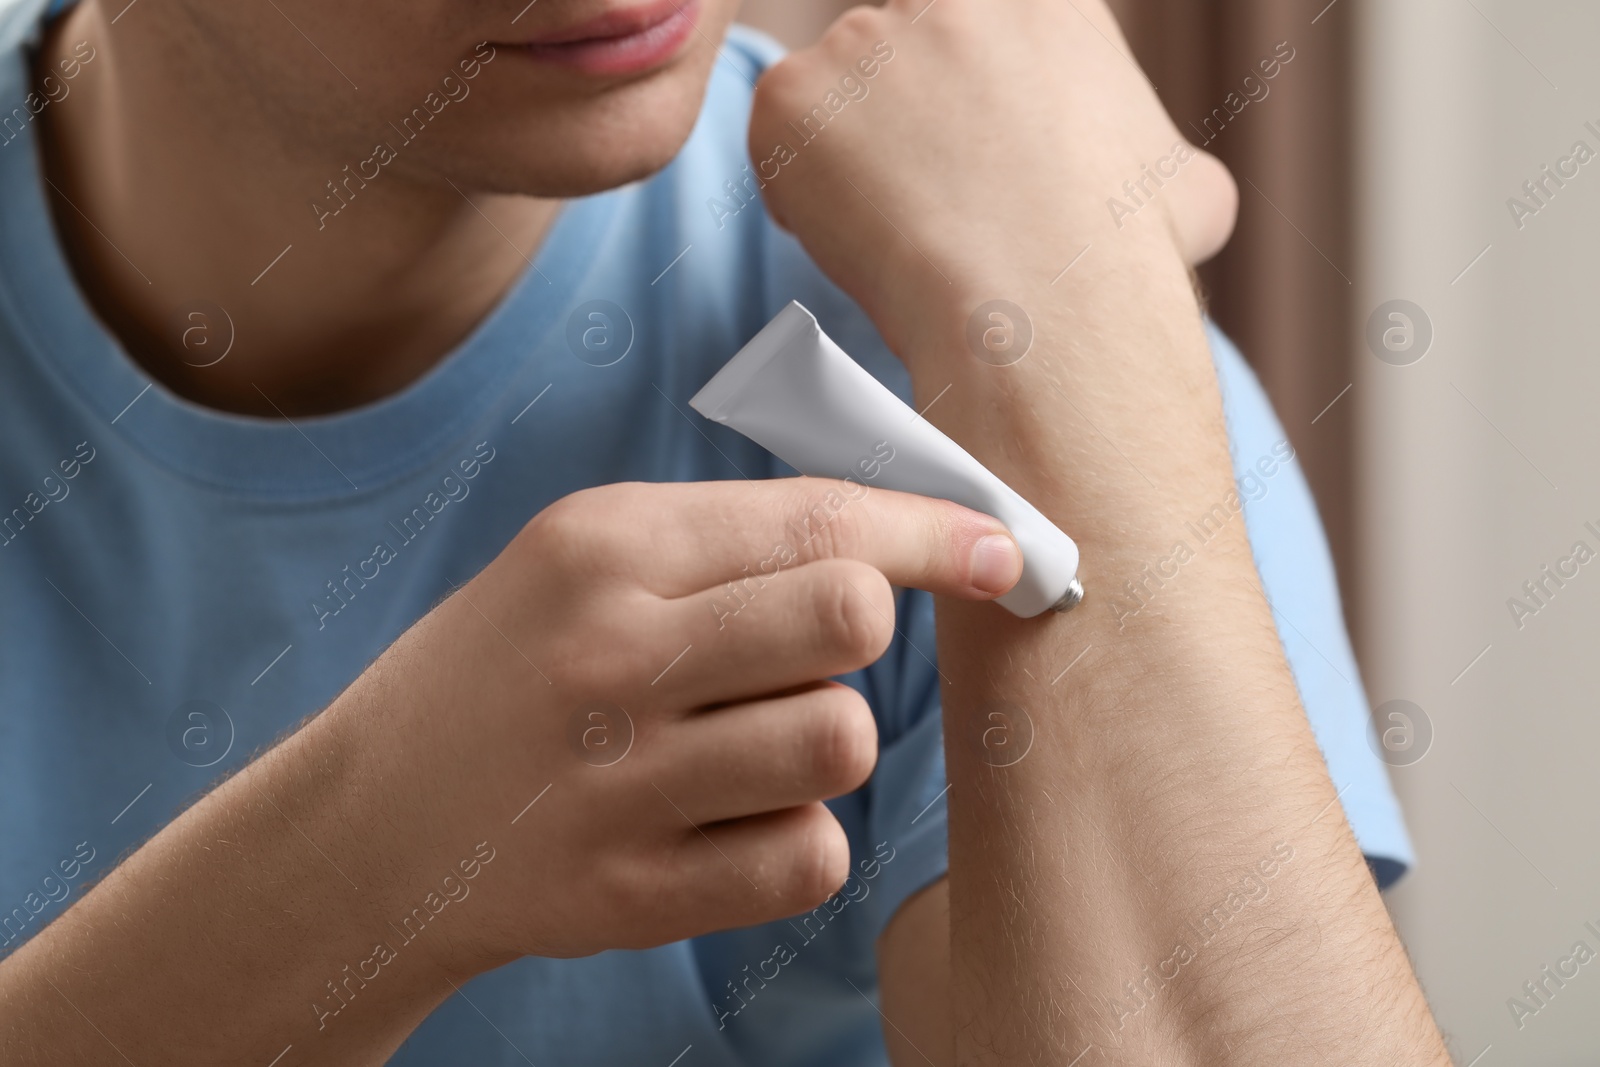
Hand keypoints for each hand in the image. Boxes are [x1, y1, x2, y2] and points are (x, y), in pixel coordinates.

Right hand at [330, 479, 1020, 971]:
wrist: (367, 827)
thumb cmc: (503, 671)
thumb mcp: (579, 560)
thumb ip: (730, 538)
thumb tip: (904, 540)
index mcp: (601, 548)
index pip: (818, 521)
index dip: (934, 532)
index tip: (1001, 549)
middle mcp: (608, 657)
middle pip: (848, 619)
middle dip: (861, 633)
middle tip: (803, 653)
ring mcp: (617, 785)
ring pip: (838, 740)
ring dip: (821, 739)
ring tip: (742, 744)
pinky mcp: (629, 896)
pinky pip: (808, 857)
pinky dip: (796, 839)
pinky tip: (726, 822)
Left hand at [748, 0, 1236, 352]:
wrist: (1047, 309)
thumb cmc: (1122, 262)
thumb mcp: (1187, 188)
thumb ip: (1146, 157)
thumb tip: (1163, 188)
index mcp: (1045, 0)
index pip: (976, 40)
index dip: (967, 112)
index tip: (971, 165)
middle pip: (904, 60)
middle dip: (910, 127)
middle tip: (936, 210)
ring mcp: (864, 40)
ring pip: (841, 103)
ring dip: (858, 162)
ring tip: (908, 240)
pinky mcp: (794, 98)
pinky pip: (783, 146)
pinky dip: (804, 197)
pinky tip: (863, 245)